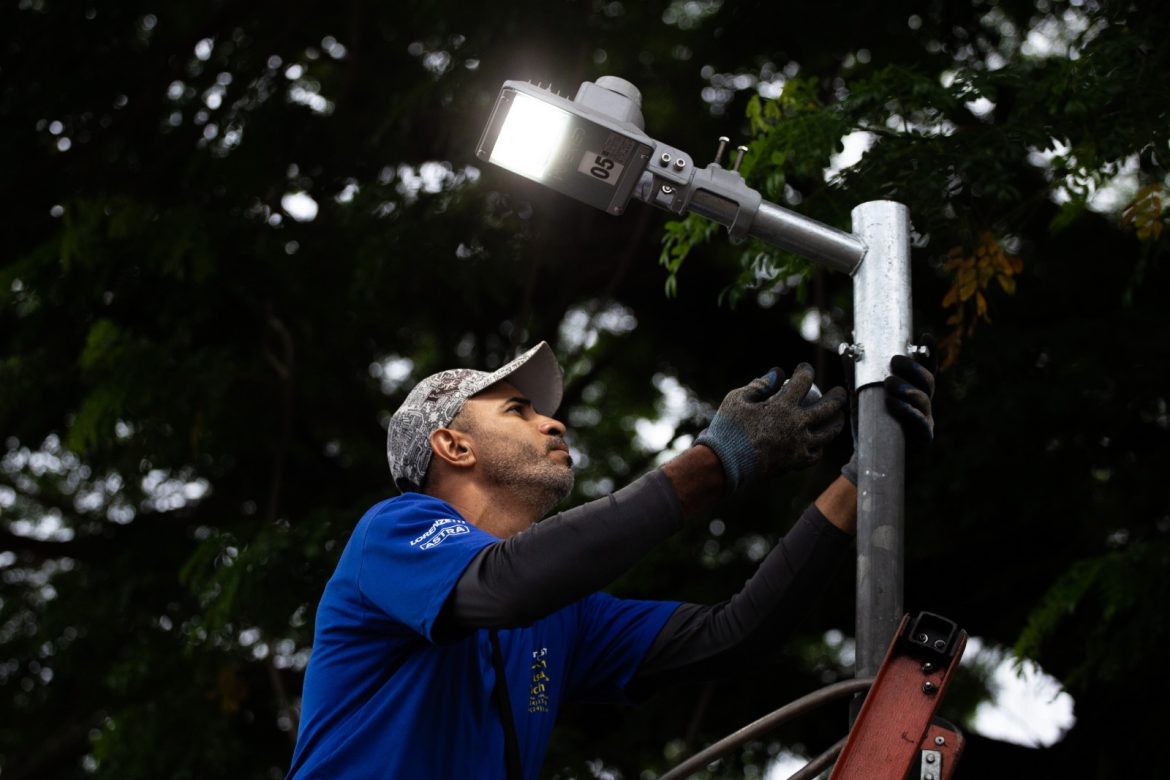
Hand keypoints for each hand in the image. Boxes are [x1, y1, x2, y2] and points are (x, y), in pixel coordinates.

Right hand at [695, 363, 846, 492]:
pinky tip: (821, 442)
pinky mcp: (795, 462)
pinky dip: (821, 446)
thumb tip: (778, 373)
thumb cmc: (728, 429)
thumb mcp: (737, 399)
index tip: (804, 368)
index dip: (805, 371)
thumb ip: (760, 386)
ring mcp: (798, 445)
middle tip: (840, 392)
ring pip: (827, 433)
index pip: (802, 382)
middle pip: (827, 408)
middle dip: (837, 397)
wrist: (726, 464)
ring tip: (839, 417)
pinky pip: (815, 454)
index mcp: (782, 407)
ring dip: (837, 423)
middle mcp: (796, 425)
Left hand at [840, 334, 936, 484]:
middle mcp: (924, 403)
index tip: (925, 336)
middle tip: (893, 362)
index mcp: (914, 390)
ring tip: (888, 383)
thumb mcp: (861, 395)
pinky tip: (892, 403)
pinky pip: (919, 421)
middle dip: (912, 368)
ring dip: (907, 388)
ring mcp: (926, 420)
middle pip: (928, 379)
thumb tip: (847, 349)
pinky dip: (906, 410)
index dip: (930, 352)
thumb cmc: (868, 422)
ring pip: (924, 399)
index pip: (927, 368)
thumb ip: (857, 374)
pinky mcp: (922, 437)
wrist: (866, 456)